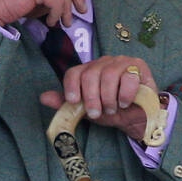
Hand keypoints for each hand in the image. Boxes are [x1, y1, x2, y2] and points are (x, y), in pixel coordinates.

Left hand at [40, 56, 158, 138]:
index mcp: (89, 71)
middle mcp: (103, 63)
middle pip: (90, 74)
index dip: (71, 86)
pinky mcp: (138, 66)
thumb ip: (67, 105)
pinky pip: (127, 77)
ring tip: (112, 109)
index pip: (74, 72)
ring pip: (108, 75)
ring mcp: (121, 62)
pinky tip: (125, 103)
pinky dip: (124, 94)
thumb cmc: (113, 112)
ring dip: (108, 98)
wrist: (138, 118)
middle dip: (91, 98)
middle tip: (97, 113)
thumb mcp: (88, 112)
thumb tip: (43, 97)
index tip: (73, 102)